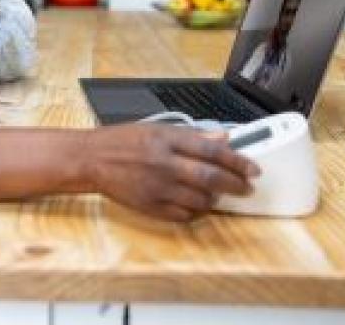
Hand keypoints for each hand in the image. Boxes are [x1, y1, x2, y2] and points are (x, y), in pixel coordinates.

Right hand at [83, 123, 258, 221]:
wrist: (91, 159)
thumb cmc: (122, 141)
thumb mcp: (157, 129)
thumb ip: (192, 135)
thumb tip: (224, 137)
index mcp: (167, 140)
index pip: (213, 151)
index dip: (238, 161)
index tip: (253, 168)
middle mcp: (164, 164)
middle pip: (211, 178)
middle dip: (236, 184)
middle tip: (247, 187)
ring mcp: (157, 188)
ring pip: (201, 200)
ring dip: (216, 199)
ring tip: (219, 195)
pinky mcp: (150, 206)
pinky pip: (183, 215)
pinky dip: (197, 212)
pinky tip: (199, 205)